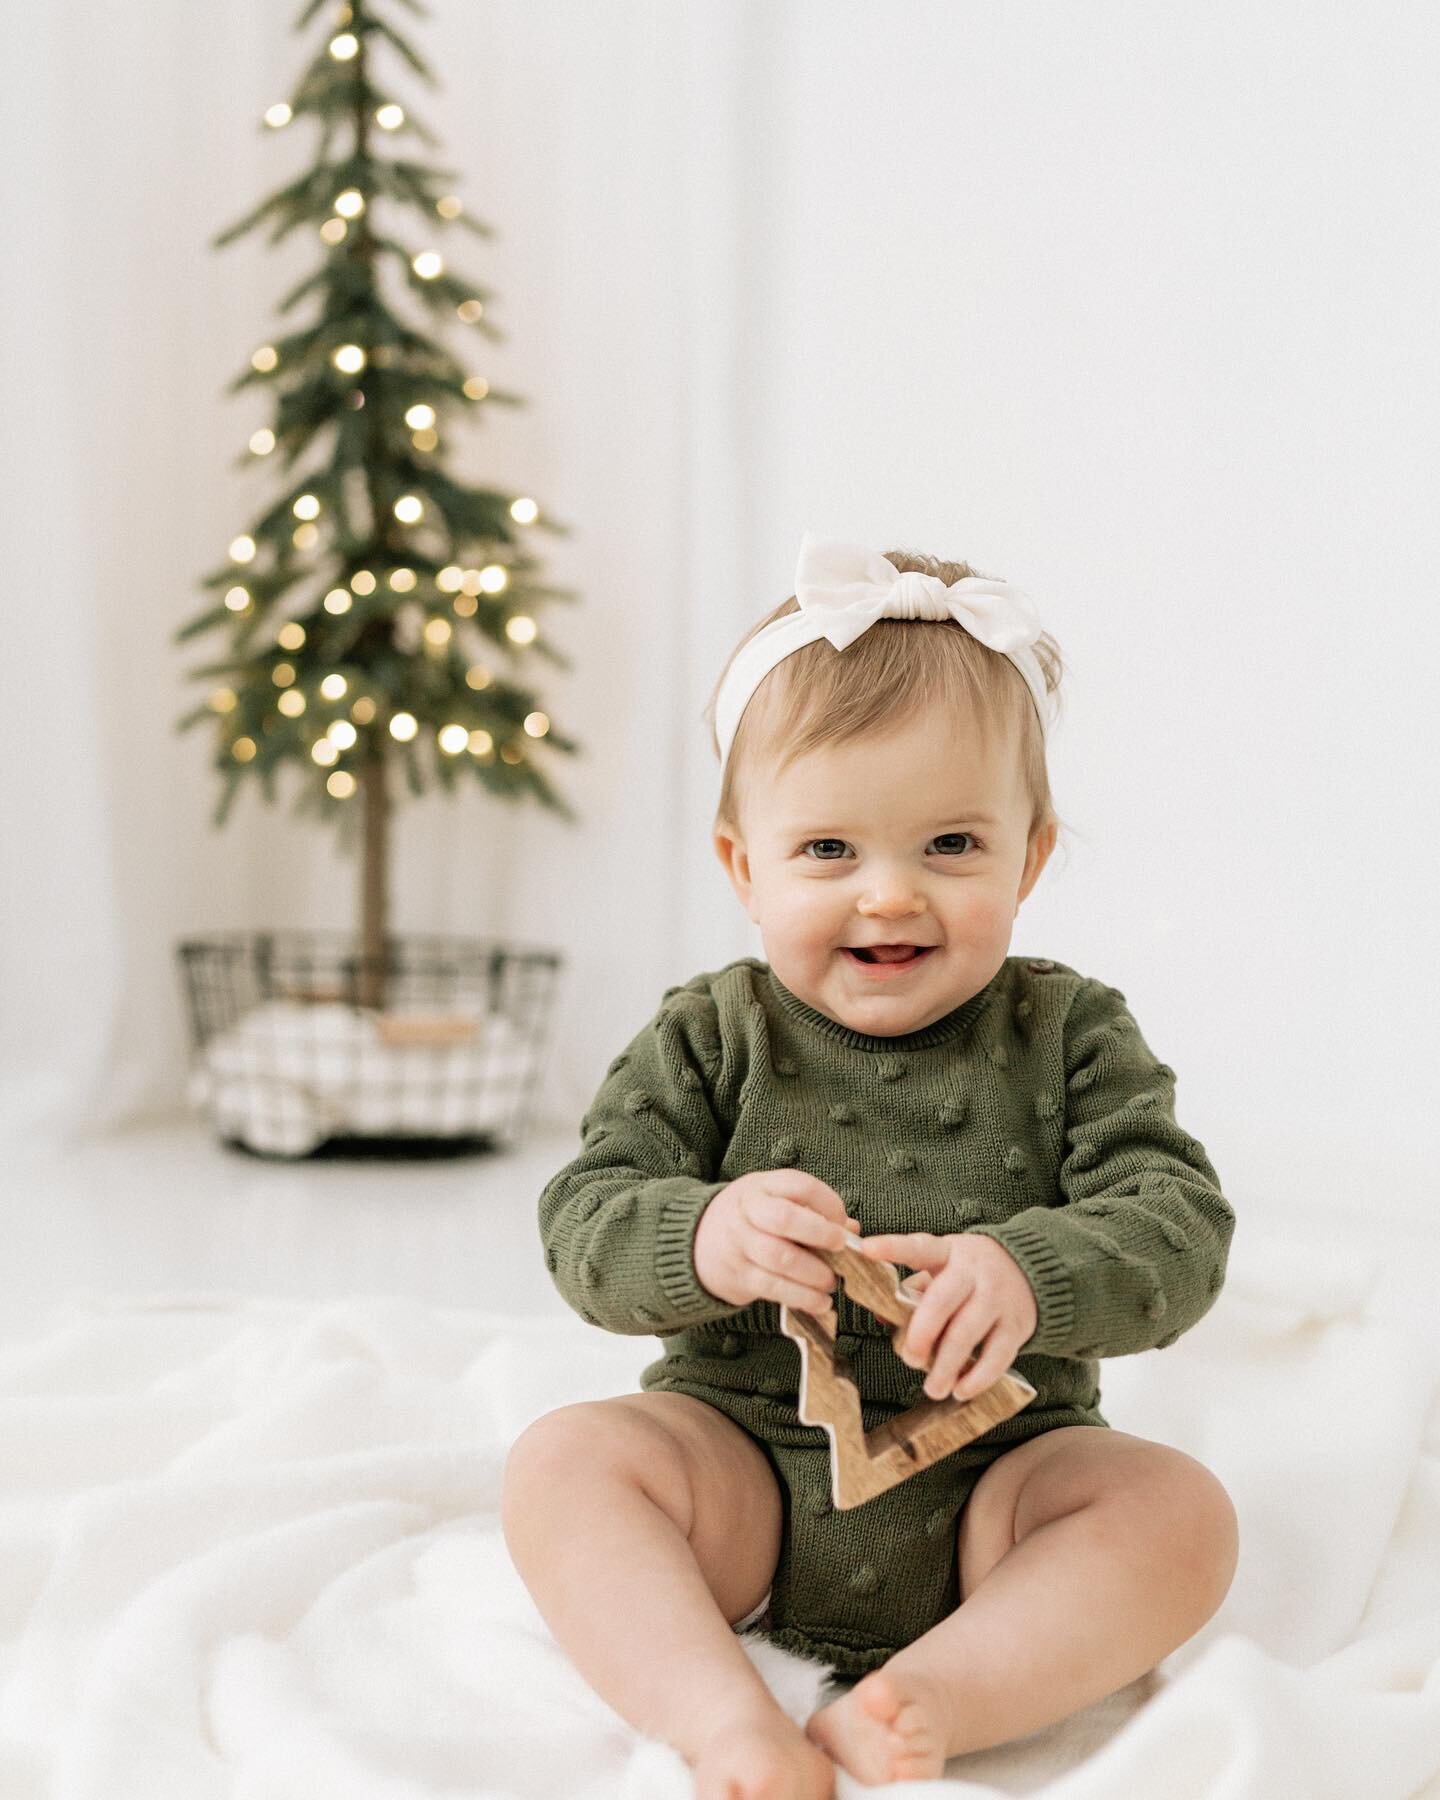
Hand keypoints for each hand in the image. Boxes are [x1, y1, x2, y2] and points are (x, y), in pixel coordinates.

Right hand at [694, 1171, 860, 1317]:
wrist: (696, 1242)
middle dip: (820, 1234)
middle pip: (786, 1219)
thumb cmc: (749, 1220)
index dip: (828, 1203)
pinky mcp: (739, 1275)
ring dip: (813, 1273)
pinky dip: (802, 1298)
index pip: (799, 1185)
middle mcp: (747, 1211)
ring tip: (831, 1282)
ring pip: (780, 1258)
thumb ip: (812, 1212)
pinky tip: (820, 1303)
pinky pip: (773, 1288)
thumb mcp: (773, 1202)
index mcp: (762, 1187)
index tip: (842, 1223)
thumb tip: (852, 1230)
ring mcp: (740, 1244)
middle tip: (840, 1248)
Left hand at [857, 1231, 1038, 1402]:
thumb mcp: (944, 1267)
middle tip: (910, 1359)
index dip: (893, 1248)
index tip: (868, 1249)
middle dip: (921, 1334)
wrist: (1035, 1269)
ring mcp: (998, 1298)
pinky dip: (978, 1377)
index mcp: (948, 1252)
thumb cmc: (973, 1273)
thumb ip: (914, 1289)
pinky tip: (961, 1390)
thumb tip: (881, 1316)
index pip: (919, 1248)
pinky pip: (997, 1356)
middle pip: (942, 1301)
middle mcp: (973, 1272)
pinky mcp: (1017, 1325)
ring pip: (967, 1333)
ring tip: (932, 1388)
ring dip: (946, 1366)